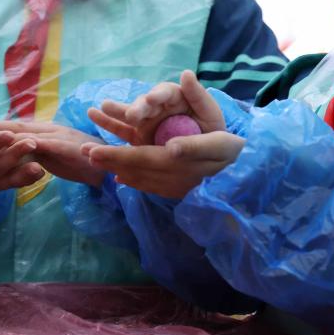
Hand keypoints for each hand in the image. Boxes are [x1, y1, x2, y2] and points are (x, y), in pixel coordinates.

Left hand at [0, 116, 104, 185]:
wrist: (110, 166)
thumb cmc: (82, 161)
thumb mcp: (53, 157)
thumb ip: (36, 152)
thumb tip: (16, 152)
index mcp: (47, 132)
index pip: (19, 127)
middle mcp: (51, 130)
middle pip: (20, 126)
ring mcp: (60, 137)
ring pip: (30, 134)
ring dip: (9, 132)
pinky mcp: (69, 148)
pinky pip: (48, 145)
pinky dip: (33, 143)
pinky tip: (19, 143)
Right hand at [0, 125, 44, 191]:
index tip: (8, 133)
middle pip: (0, 165)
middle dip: (16, 154)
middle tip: (32, 142)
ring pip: (11, 178)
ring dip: (26, 172)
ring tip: (40, 166)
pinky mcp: (4, 184)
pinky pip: (17, 183)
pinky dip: (29, 179)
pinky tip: (42, 171)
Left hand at [83, 130, 245, 198]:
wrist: (250, 179)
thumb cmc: (235, 154)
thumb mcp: (219, 144)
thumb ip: (194, 145)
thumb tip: (170, 147)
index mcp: (177, 165)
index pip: (138, 159)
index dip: (113, 155)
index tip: (90, 150)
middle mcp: (171, 179)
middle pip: (133, 169)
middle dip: (107, 160)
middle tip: (82, 153)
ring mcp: (174, 187)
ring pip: (138, 178)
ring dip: (116, 169)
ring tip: (96, 161)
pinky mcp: (178, 190)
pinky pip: (150, 186)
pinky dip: (134, 180)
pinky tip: (123, 177)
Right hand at [89, 70, 225, 146]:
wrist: (210, 152)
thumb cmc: (212, 130)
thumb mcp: (210, 113)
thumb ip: (198, 95)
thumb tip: (186, 73)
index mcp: (176, 98)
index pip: (165, 93)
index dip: (157, 95)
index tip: (151, 99)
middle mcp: (158, 107)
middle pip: (144, 104)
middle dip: (135, 108)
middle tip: (131, 115)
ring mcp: (147, 122)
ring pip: (128, 116)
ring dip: (114, 112)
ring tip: (98, 109)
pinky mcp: (139, 138)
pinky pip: (122, 131)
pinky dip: (108, 125)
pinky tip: (93, 116)